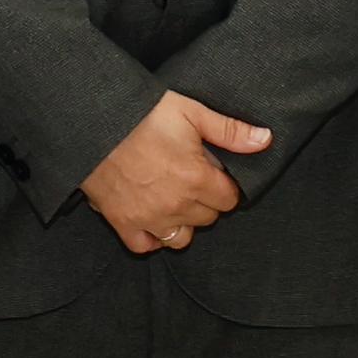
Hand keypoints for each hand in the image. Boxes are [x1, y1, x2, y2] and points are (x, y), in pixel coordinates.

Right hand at [80, 92, 273, 254]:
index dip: (224, 184)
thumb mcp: (190, 111)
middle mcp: (176, 205)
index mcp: (196, 179)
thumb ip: (230, 131)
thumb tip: (265, 140)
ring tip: (174, 199)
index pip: (229, 199)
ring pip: (181, 238)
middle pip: (208, 218)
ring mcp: (149, 218)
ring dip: (183, 222)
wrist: (92, 122)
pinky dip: (153, 237)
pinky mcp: (122, 222)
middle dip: (205, 201)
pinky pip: (146, 245)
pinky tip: (153, 217)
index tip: (212, 172)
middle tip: (191, 178)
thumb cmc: (140, 114)